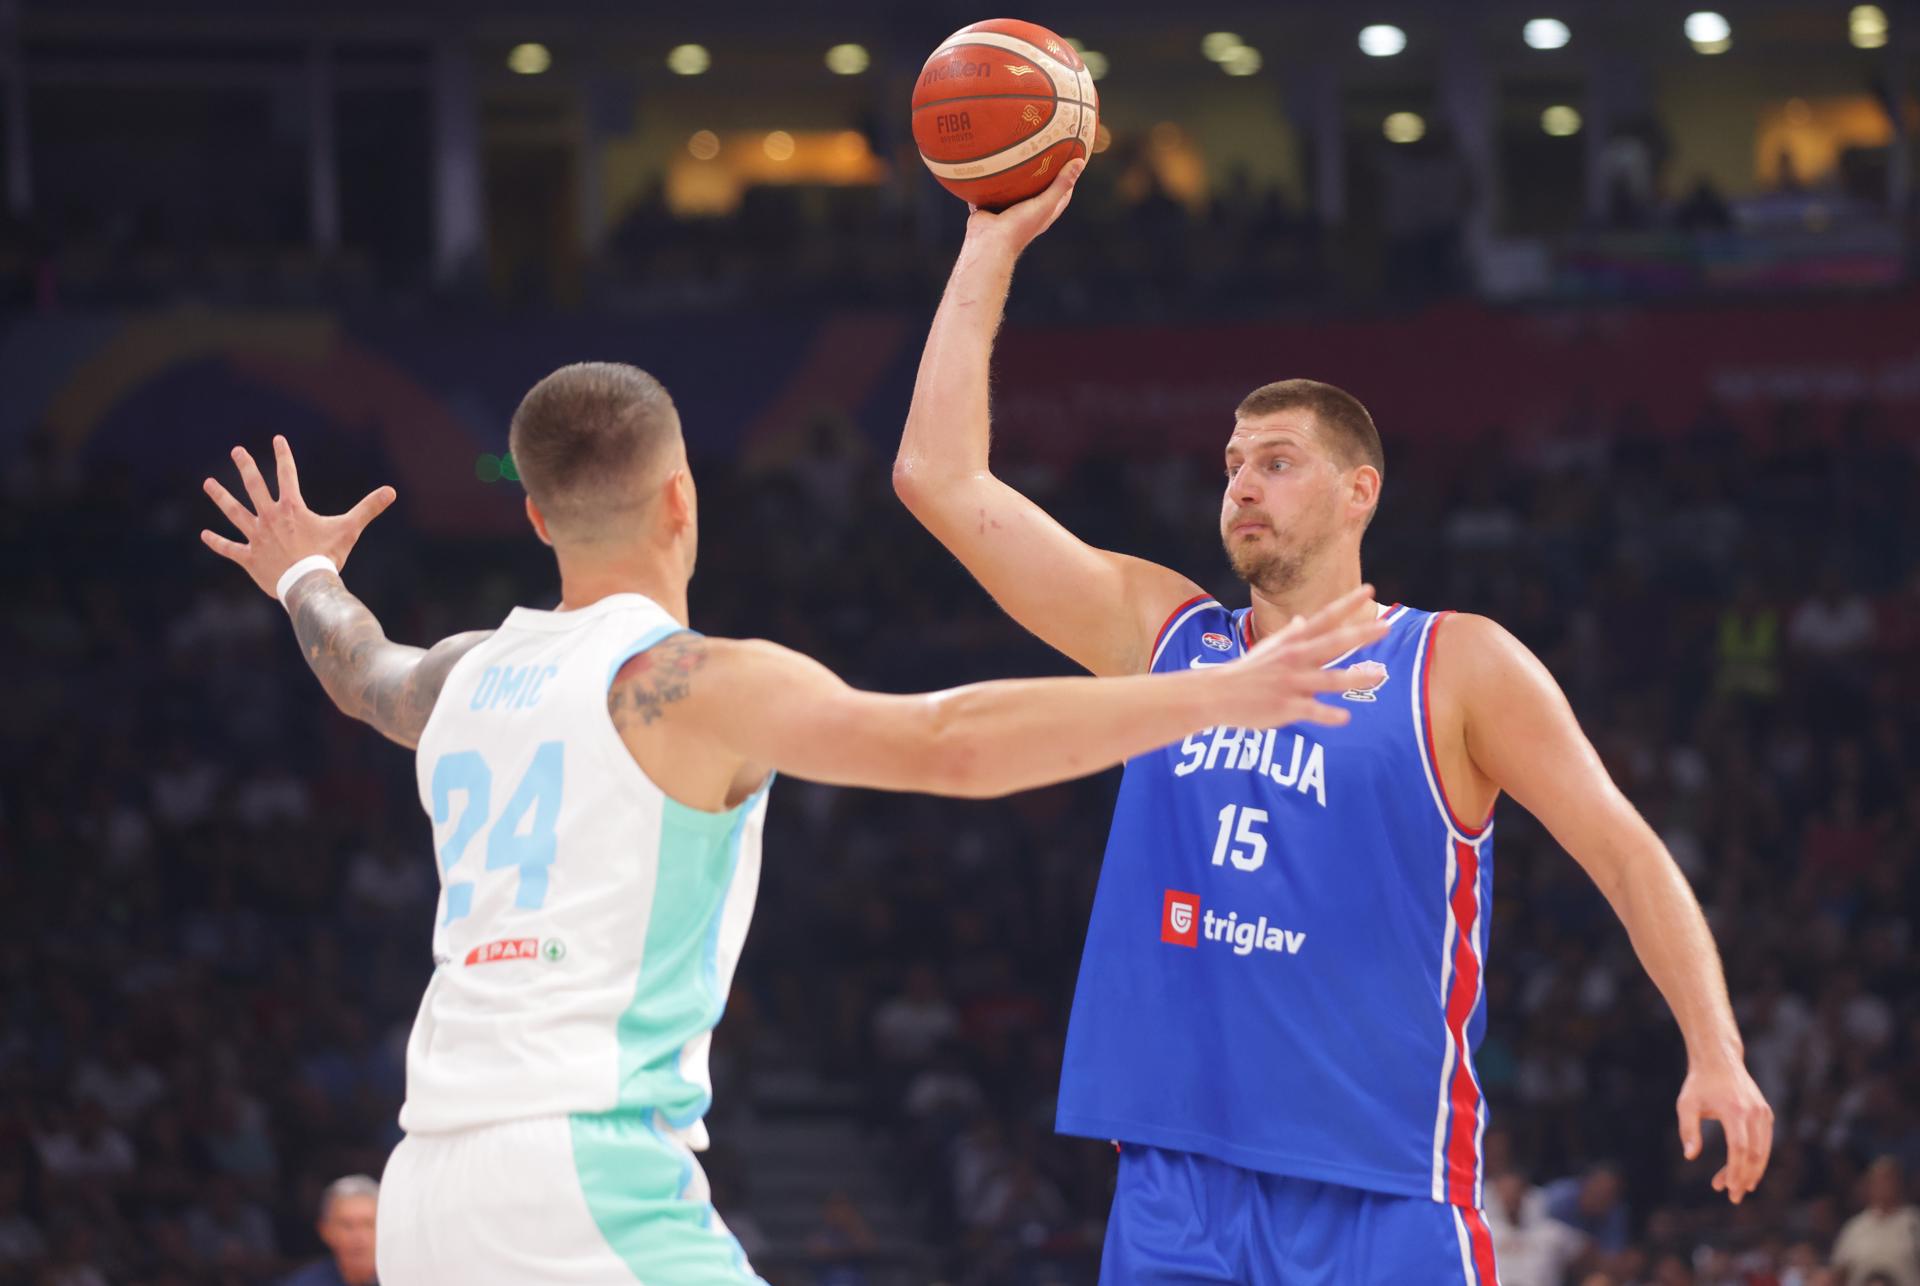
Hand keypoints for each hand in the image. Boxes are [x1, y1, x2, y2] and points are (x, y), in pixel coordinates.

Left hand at [201, 435, 395, 597]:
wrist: (308, 584)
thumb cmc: (328, 556)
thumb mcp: (349, 529)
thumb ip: (368, 508)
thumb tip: (391, 491)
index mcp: (291, 508)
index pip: (287, 474)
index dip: (283, 455)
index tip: (277, 439)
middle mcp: (269, 518)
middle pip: (254, 486)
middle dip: (246, 466)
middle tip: (237, 451)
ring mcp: (256, 537)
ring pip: (234, 512)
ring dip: (220, 497)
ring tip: (208, 483)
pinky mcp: (249, 558)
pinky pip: (230, 548)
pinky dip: (217, 542)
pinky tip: (204, 535)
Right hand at [965, 157, 1085, 252]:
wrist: (989, 241)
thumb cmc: (1020, 226)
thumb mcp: (1045, 203)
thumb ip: (1061, 184)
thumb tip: (1080, 162)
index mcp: (1044, 213)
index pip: (1062, 194)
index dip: (1068, 179)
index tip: (1070, 160)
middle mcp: (1027, 211)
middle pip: (1038, 188)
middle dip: (1040, 172)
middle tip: (1042, 149)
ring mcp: (1007, 209)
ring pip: (1013, 188)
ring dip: (1014, 174)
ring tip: (1015, 150)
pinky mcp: (990, 206)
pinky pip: (991, 189)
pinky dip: (991, 177)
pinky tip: (989, 161)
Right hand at [1225, 584, 1391, 728]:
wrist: (1216, 693)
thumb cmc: (1247, 671)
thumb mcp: (1268, 648)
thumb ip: (1290, 635)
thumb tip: (1300, 620)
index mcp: (1293, 643)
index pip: (1325, 618)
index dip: (1347, 604)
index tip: (1369, 591)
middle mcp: (1294, 659)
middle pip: (1332, 643)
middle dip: (1359, 635)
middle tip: (1385, 627)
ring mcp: (1290, 683)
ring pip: (1327, 679)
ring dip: (1354, 677)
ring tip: (1378, 675)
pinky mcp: (1284, 706)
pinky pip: (1310, 710)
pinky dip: (1327, 715)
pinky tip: (1344, 718)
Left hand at [1677, 1057, 1773, 1202]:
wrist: (1719, 1059)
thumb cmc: (1699, 1084)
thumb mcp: (1686, 1104)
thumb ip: (1688, 1130)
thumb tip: (1690, 1156)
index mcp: (1735, 1110)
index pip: (1740, 1149)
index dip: (1735, 1171)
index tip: (1727, 1189)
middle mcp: (1754, 1112)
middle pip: (1755, 1154)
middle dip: (1744, 1177)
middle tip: (1733, 1197)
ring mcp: (1763, 1113)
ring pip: (1763, 1151)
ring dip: (1752, 1172)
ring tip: (1737, 1188)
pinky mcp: (1766, 1113)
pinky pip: (1764, 1142)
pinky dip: (1757, 1159)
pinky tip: (1746, 1172)